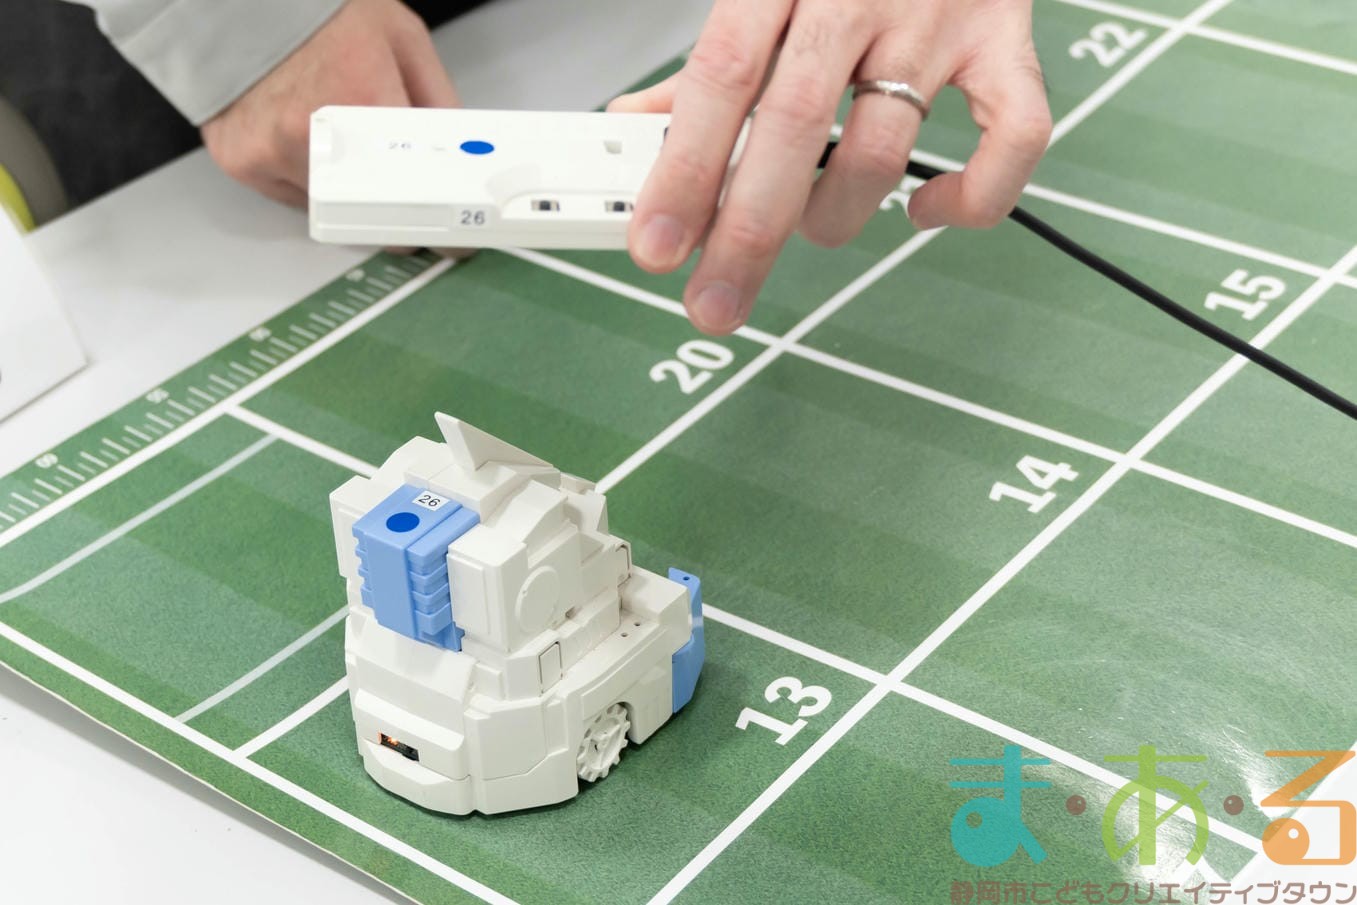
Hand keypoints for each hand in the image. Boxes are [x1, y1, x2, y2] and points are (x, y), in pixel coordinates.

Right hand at [201, 0, 457, 206]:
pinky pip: (293, 196)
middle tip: (399, 188)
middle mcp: (313, 133)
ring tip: (337, 138)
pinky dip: (307, 178)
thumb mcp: (400, 38)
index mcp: (362, 98)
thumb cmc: (318, 11)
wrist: (235, 1)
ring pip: (332, 209)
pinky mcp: (244, 163)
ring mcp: (273, 152)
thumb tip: (458, 151)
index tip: (452, 238)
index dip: (436, 218)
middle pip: (372, 213)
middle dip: (394, 210)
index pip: (414, 189)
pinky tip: (302, 138)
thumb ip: (436, 98)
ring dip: (346, 189)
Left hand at [610, 0, 1051, 334]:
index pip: (722, 79)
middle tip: (715, 303)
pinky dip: (969, 197)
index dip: (685, 170)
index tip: (658, 246)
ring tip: (810, 222)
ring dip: (832, 216)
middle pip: (793, 127)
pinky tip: (924, 211)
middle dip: (746, 234)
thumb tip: (633, 129)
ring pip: (882, 151)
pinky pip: (1010, 140)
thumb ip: (710, 65)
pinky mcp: (1005, 44)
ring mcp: (940, 21)